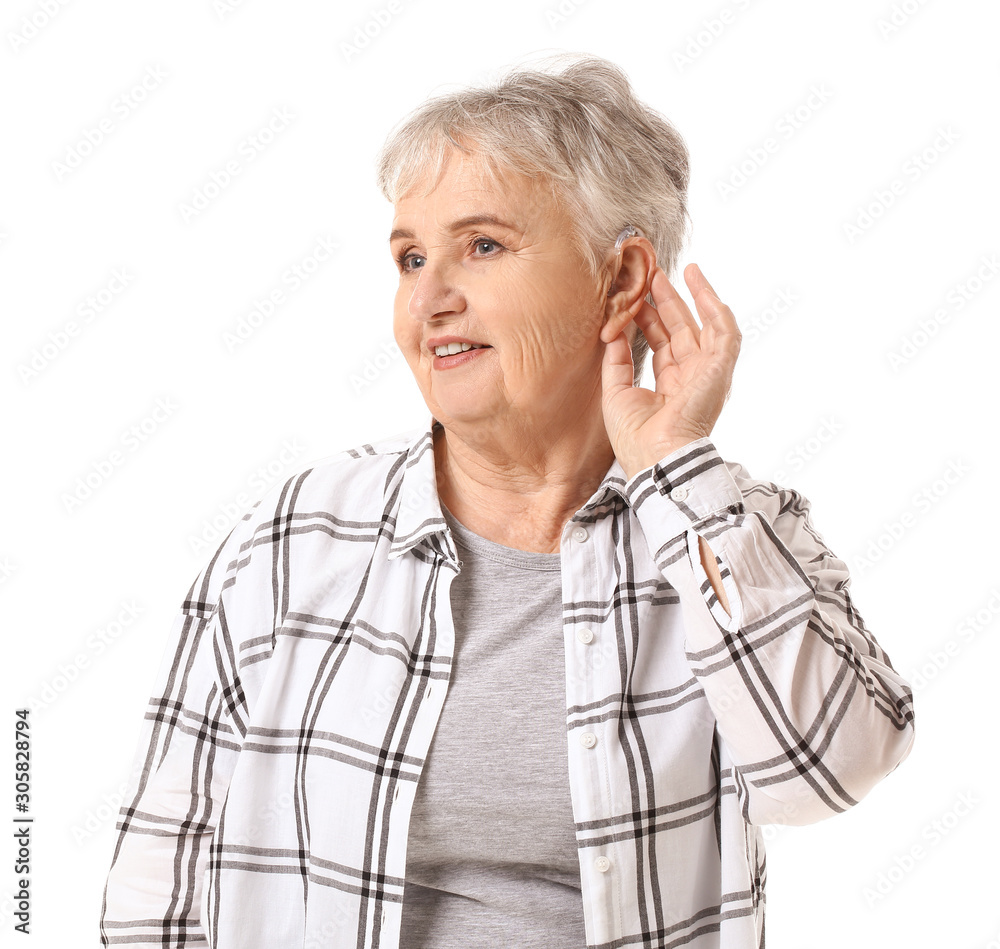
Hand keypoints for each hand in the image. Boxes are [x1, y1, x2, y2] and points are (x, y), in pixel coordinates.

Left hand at [600, 262, 740, 480]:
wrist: (655, 457)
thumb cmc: (635, 438)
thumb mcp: (616, 392)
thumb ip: (616, 361)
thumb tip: (612, 331)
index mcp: (669, 387)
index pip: (660, 344)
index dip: (648, 319)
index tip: (634, 298)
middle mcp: (691, 378)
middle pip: (680, 330)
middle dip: (668, 301)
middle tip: (653, 275)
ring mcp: (707, 374)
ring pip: (704, 326)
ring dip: (693, 297)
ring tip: (680, 271)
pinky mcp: (720, 370)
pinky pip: (725, 333)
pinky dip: (716, 308)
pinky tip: (703, 287)